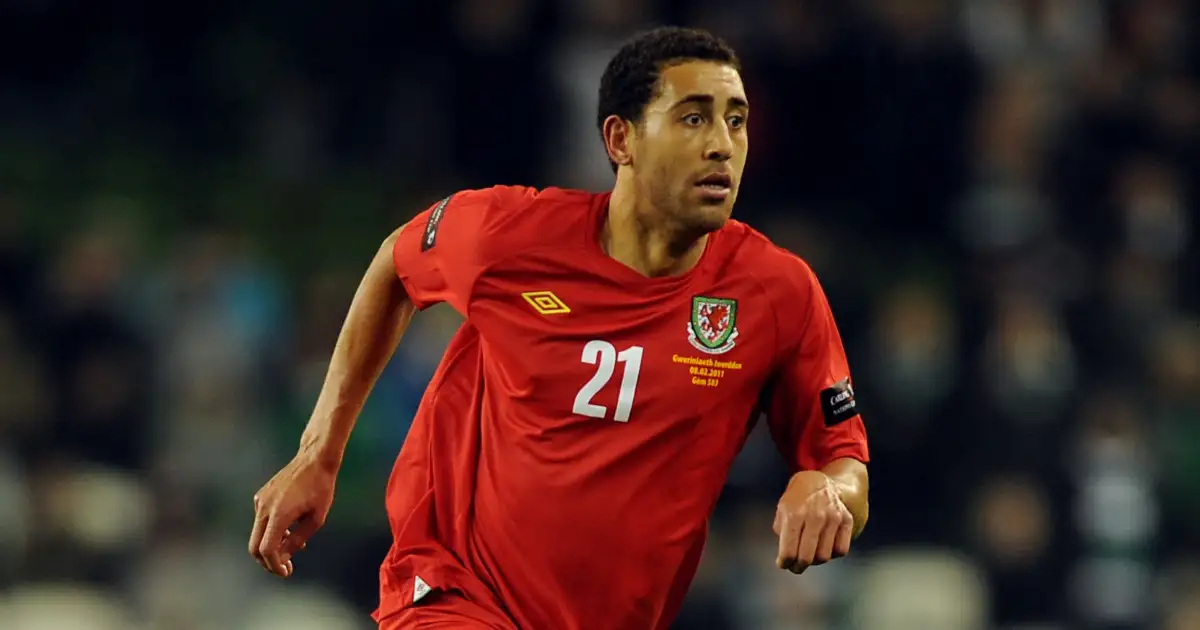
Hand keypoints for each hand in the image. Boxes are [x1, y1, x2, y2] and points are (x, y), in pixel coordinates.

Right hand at [249, 451, 336, 577]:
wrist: (314, 459)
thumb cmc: (321, 488)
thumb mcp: (316, 518)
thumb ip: (297, 540)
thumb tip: (284, 557)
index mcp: (278, 514)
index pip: (267, 549)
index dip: (274, 566)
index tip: (286, 572)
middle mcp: (264, 508)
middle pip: (255, 546)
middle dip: (268, 561)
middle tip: (285, 567)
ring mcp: (260, 501)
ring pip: (257, 534)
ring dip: (271, 546)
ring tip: (292, 549)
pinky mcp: (261, 496)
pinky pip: (261, 521)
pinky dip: (271, 531)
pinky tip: (289, 531)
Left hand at [773, 470, 853, 573]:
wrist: (820, 481)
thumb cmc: (797, 498)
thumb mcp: (782, 508)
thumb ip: (781, 531)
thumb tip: (785, 555)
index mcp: (794, 514)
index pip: (789, 550)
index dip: (784, 563)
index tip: (783, 564)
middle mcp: (815, 516)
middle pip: (807, 557)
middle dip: (798, 567)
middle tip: (795, 567)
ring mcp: (833, 518)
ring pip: (824, 556)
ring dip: (815, 561)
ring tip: (809, 556)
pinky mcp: (846, 521)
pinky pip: (841, 550)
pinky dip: (832, 554)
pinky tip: (824, 548)